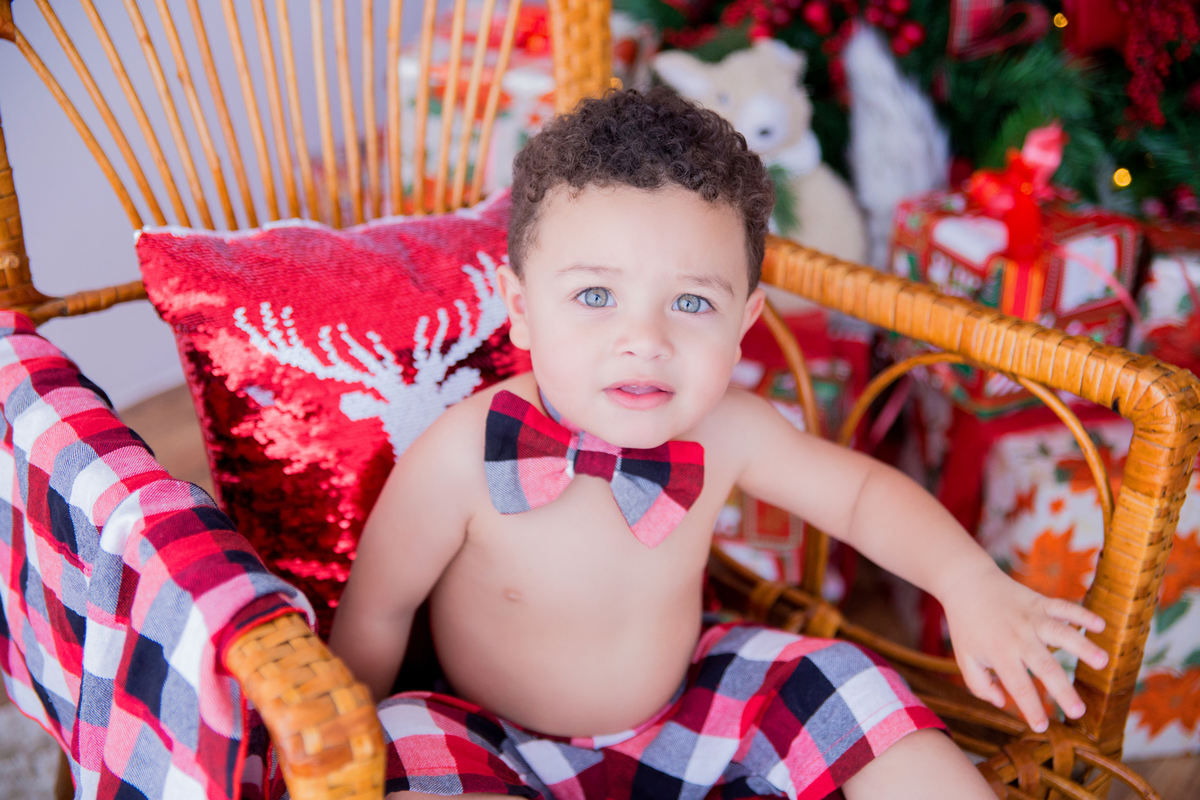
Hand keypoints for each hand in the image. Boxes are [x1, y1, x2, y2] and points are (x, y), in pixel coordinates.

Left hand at [940, 562, 1108, 732]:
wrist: (966, 584)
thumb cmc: (967, 627)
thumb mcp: (964, 658)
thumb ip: (979, 685)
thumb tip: (1002, 703)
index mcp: (999, 653)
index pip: (1018, 686)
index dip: (1030, 707)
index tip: (1043, 727)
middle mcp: (1018, 637)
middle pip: (1044, 666)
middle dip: (1062, 690)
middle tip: (1079, 712)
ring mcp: (1031, 618)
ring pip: (1060, 632)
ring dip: (1082, 646)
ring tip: (1102, 662)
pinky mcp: (1040, 602)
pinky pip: (1063, 607)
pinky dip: (1082, 614)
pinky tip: (1101, 625)